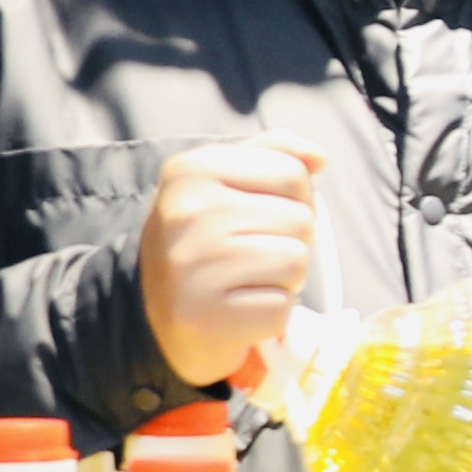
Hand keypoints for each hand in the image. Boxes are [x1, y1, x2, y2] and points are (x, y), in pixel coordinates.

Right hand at [137, 139, 324, 395]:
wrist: (154, 316)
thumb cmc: (203, 244)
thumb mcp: (224, 182)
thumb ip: (273, 155)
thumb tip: (318, 157)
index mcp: (192, 170)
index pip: (292, 174)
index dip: (291, 200)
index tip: (258, 218)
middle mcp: (188, 212)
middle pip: (300, 218)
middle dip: (288, 241)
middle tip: (249, 256)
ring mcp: (195, 266)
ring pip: (297, 260)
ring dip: (284, 278)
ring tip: (245, 281)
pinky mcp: (210, 316)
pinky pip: (283, 306)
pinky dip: (272, 313)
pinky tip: (240, 309)